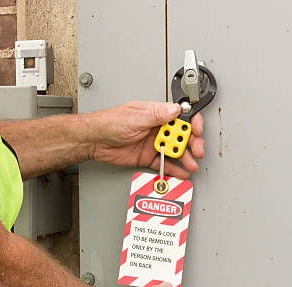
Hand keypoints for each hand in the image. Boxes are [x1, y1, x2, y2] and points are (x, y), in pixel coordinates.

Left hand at [90, 101, 204, 178]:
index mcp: (156, 114)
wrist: (95, 141)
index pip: (180, 116)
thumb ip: (156, 115)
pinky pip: (165, 164)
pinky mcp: (148, 157)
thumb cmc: (110, 123)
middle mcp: (157, 128)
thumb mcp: (135, 117)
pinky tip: (181, 172)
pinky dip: (174, 169)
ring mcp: (154, 143)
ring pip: (175, 150)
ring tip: (191, 164)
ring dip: (185, 157)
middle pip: (182, 135)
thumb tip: (175, 109)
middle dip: (192, 143)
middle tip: (197, 150)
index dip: (192, 122)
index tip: (196, 130)